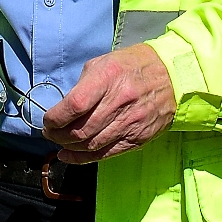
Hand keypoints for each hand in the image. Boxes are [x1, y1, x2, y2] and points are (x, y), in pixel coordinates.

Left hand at [42, 43, 175, 163]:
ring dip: (69, 147)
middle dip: (58, 135)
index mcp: (108, 77)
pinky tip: (70, 155)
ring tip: (60, 142)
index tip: (48, 120)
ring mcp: (131, 123)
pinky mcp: (138, 138)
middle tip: (50, 133)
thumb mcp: (105, 62)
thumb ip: (84, 85)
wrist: (174, 77)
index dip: (55, 117)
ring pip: (91, 145)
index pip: (74, 105)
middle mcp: (119, 102)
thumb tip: (64, 108)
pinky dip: (83, 158)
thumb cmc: (134, 66)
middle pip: (80, 129)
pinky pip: (106, 154)